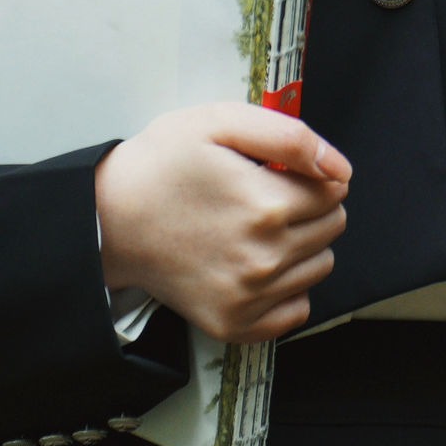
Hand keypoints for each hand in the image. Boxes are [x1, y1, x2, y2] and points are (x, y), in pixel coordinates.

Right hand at [94, 103, 350, 346]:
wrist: (106, 220)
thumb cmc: (160, 165)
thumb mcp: (218, 122)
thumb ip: (289, 137)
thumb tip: (340, 169)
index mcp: (267, 206)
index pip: (335, 191)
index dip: (311, 176)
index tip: (279, 174)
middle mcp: (264, 258)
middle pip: (332, 227)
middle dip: (309, 207)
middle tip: (264, 198)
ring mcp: (249, 297)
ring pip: (321, 265)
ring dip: (302, 245)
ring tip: (255, 230)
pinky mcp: (234, 323)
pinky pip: (297, 309)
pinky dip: (287, 288)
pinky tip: (255, 264)